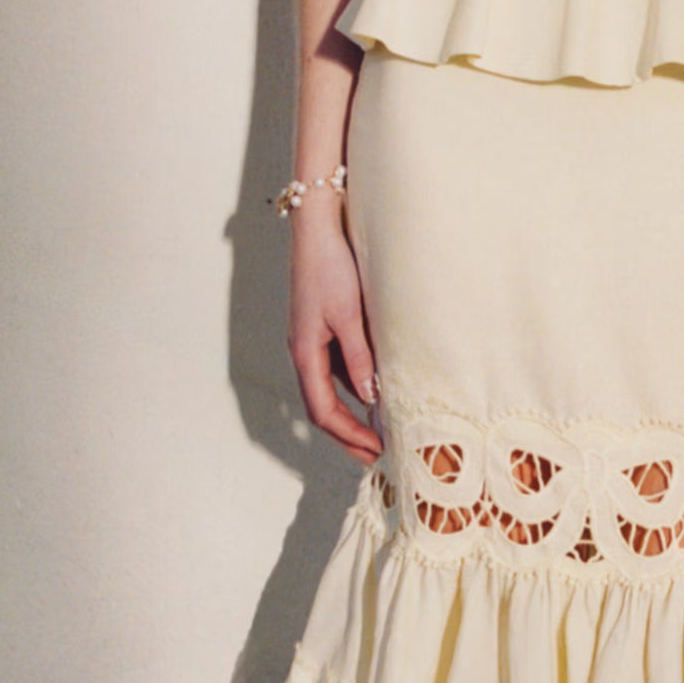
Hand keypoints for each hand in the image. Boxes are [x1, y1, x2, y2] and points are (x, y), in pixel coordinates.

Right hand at [287, 203, 381, 456]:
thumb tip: (370, 396)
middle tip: (375, 455)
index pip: (322, 410)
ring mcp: (311, 340)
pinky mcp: (321, 329)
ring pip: (328, 390)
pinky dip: (353, 387)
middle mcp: (304, 351)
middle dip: (347, 435)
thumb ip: (359, 356)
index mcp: (305, 351)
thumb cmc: (331, 266)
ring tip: (379, 430)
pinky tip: (376, 392)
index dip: (348, 435)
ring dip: (352, 414)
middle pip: (321, 407)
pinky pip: (335, 369)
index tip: (375, 450)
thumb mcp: (349, 314)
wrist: (317, 227)